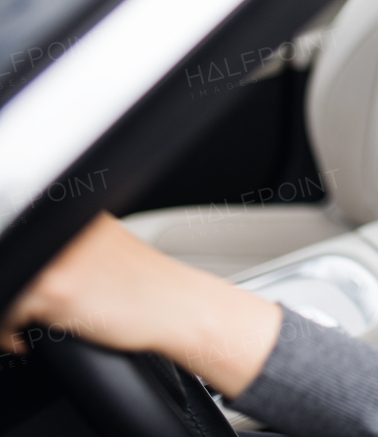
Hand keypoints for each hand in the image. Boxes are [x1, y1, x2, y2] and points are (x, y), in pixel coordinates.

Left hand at [0, 212, 280, 397]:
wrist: (181, 308)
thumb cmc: (153, 290)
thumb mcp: (113, 254)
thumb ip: (78, 249)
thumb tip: (46, 262)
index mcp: (82, 217)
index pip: (27, 238)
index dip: (20, 268)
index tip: (20, 289)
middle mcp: (67, 230)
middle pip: (14, 261)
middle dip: (12, 289)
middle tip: (17, 314)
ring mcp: (59, 258)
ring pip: (7, 283)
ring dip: (6, 312)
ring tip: (17, 328)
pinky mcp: (55, 289)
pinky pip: (5, 313)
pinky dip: (5, 333)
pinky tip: (24, 339)